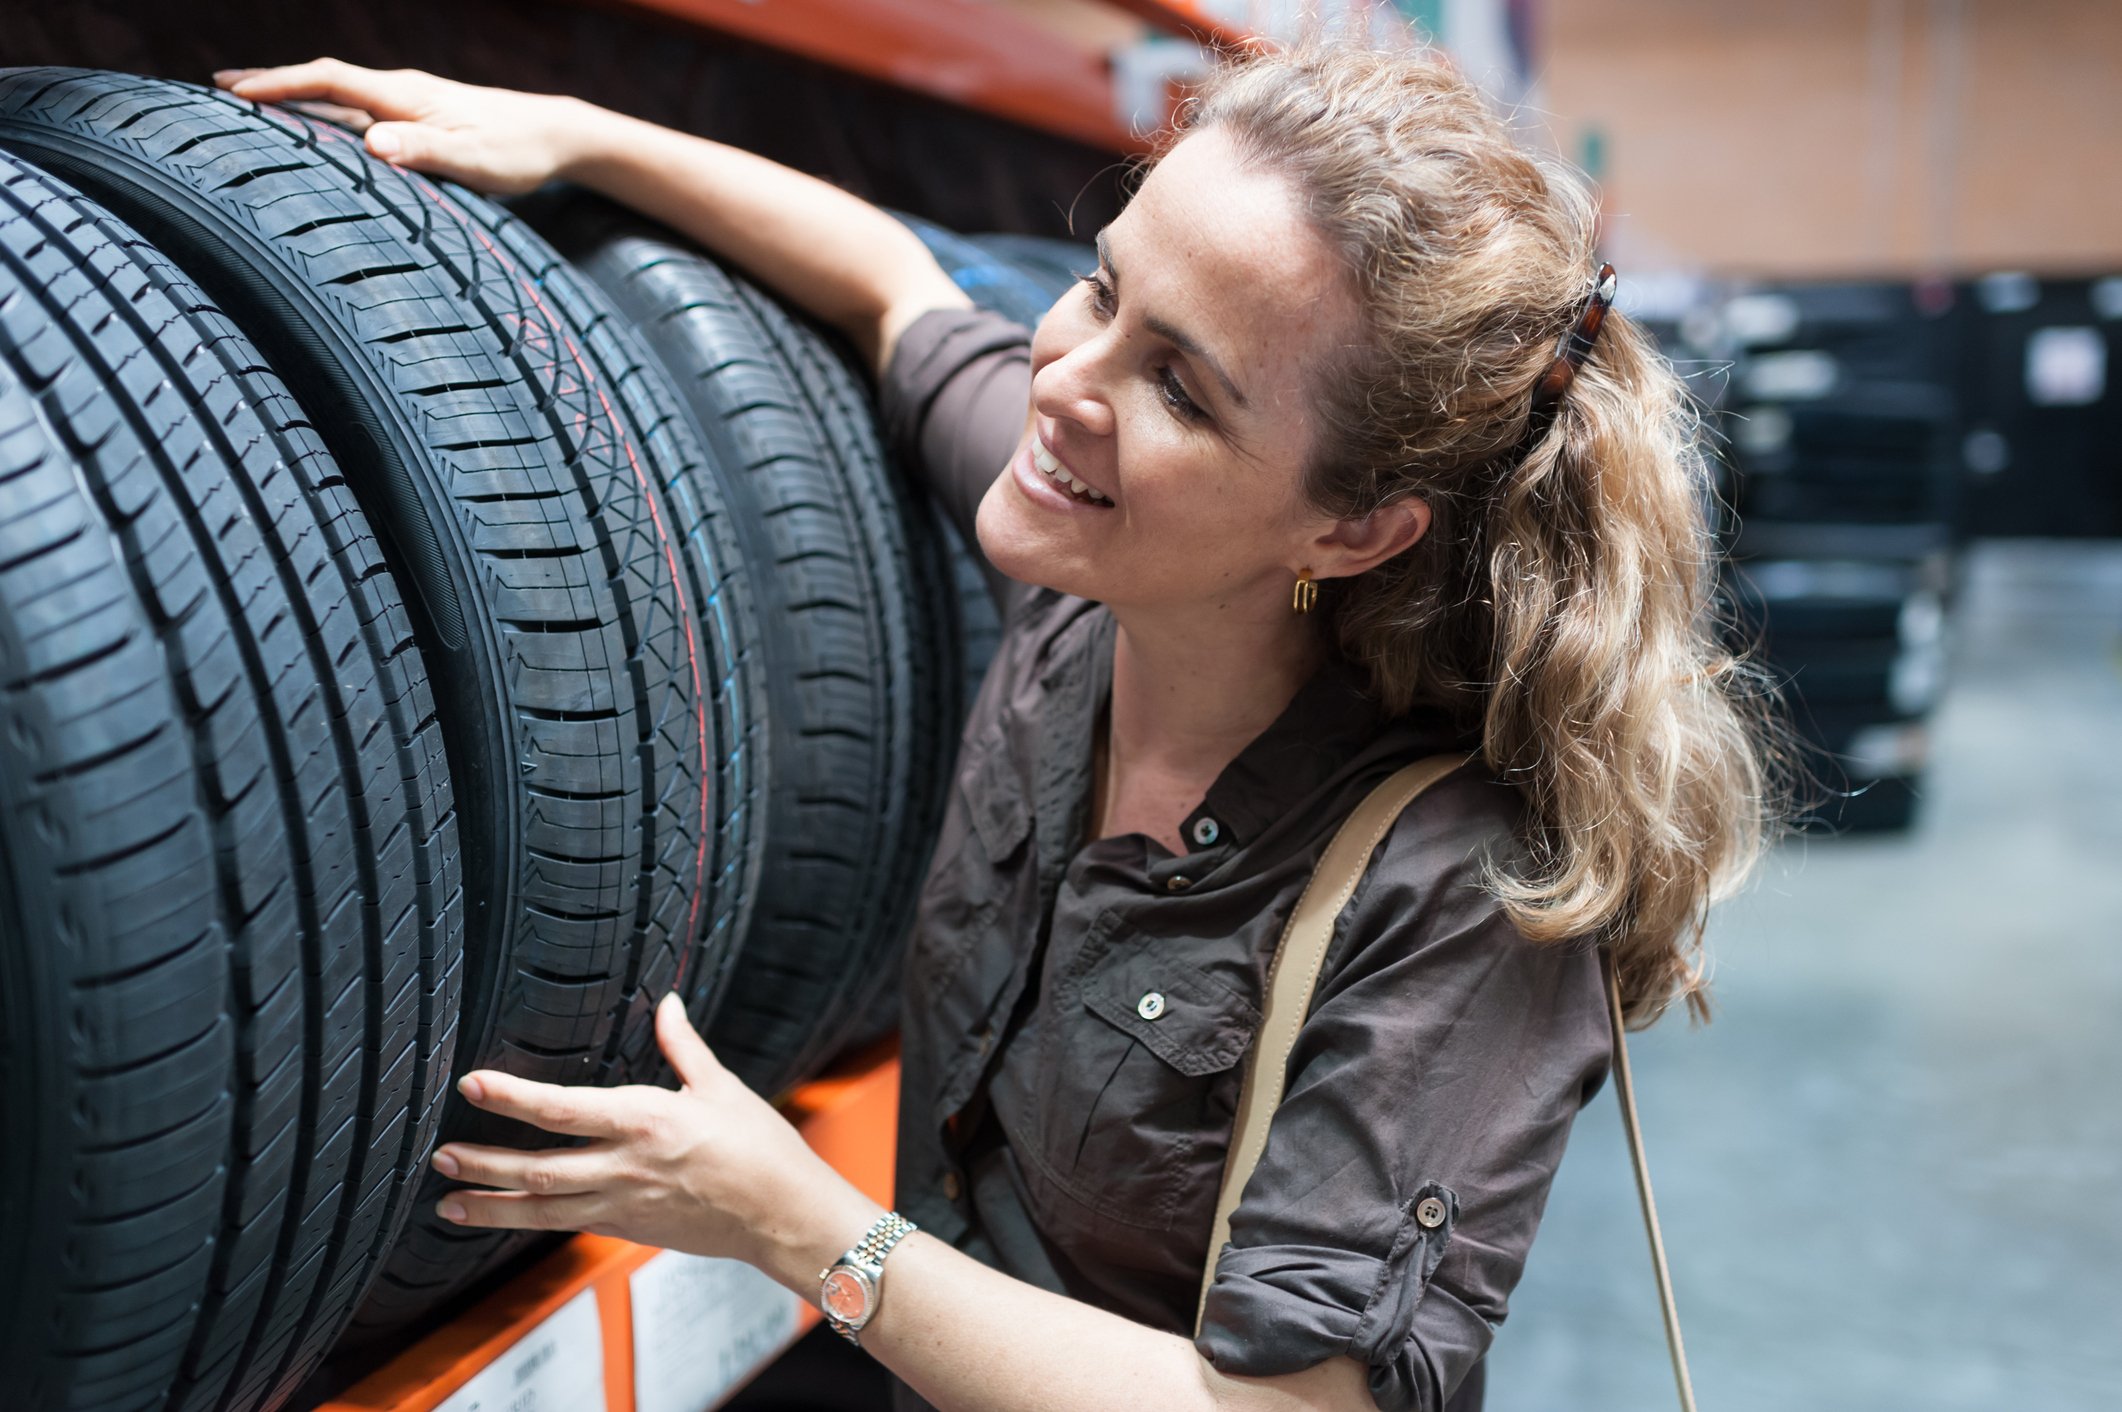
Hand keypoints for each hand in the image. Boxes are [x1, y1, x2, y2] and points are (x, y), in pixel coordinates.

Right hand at [213, 59, 606, 194]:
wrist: (556, 134)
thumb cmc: (518, 152)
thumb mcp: (475, 160)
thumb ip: (425, 151)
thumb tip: (373, 146)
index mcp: (405, 96)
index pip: (329, 80)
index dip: (281, 84)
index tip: (236, 91)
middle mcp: (401, 91)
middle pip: (324, 80)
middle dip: (272, 82)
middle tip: (219, 88)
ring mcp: (408, 102)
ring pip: (338, 94)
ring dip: (293, 95)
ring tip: (250, 102)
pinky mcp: (419, 117)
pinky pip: (358, 109)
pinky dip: (324, 110)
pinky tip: (314, 124)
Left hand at [429, 994, 880, 1282]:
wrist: (783, 1216)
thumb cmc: (761, 1151)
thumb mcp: (722, 1088)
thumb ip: (683, 1047)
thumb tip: (668, 1004)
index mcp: (648, 1122)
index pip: (563, 1109)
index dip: (512, 1098)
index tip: (474, 1086)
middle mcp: (626, 1167)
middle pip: (536, 1168)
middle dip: (482, 1162)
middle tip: (440, 1155)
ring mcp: (622, 1204)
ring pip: (541, 1208)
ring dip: (490, 1204)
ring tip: (448, 1200)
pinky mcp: (627, 1228)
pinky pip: (565, 1223)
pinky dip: (527, 1220)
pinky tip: (503, 1215)